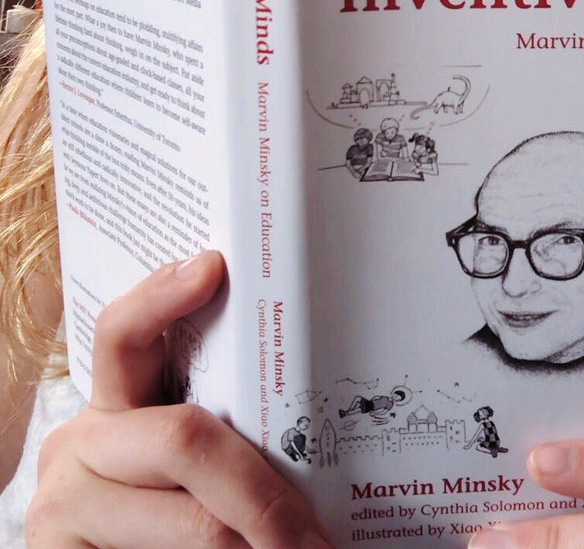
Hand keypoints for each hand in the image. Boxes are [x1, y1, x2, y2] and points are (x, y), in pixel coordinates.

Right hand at [27, 250, 330, 548]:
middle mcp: (80, 442)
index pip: (125, 334)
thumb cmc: (173, 528)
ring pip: (194, 520)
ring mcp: (62, 501)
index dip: (162, 297)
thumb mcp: (196, 472)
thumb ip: (225, 438)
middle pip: (184, 436)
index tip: (210, 267)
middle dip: (263, 494)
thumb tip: (314, 420)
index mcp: (116, 406)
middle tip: (315, 536)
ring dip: (252, 543)